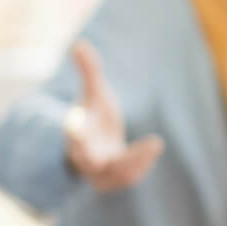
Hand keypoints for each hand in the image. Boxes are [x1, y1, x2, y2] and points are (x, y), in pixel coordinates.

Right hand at [64, 40, 163, 192]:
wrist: (97, 148)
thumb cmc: (96, 117)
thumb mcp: (95, 92)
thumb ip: (89, 70)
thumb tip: (79, 43)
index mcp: (76, 134)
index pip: (73, 135)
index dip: (74, 131)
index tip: (75, 125)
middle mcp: (85, 157)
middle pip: (91, 162)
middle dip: (103, 157)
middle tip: (114, 152)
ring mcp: (99, 173)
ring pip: (115, 173)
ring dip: (135, 160)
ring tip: (154, 144)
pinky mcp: (114, 182)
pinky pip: (128, 177)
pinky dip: (141, 164)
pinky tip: (153, 148)